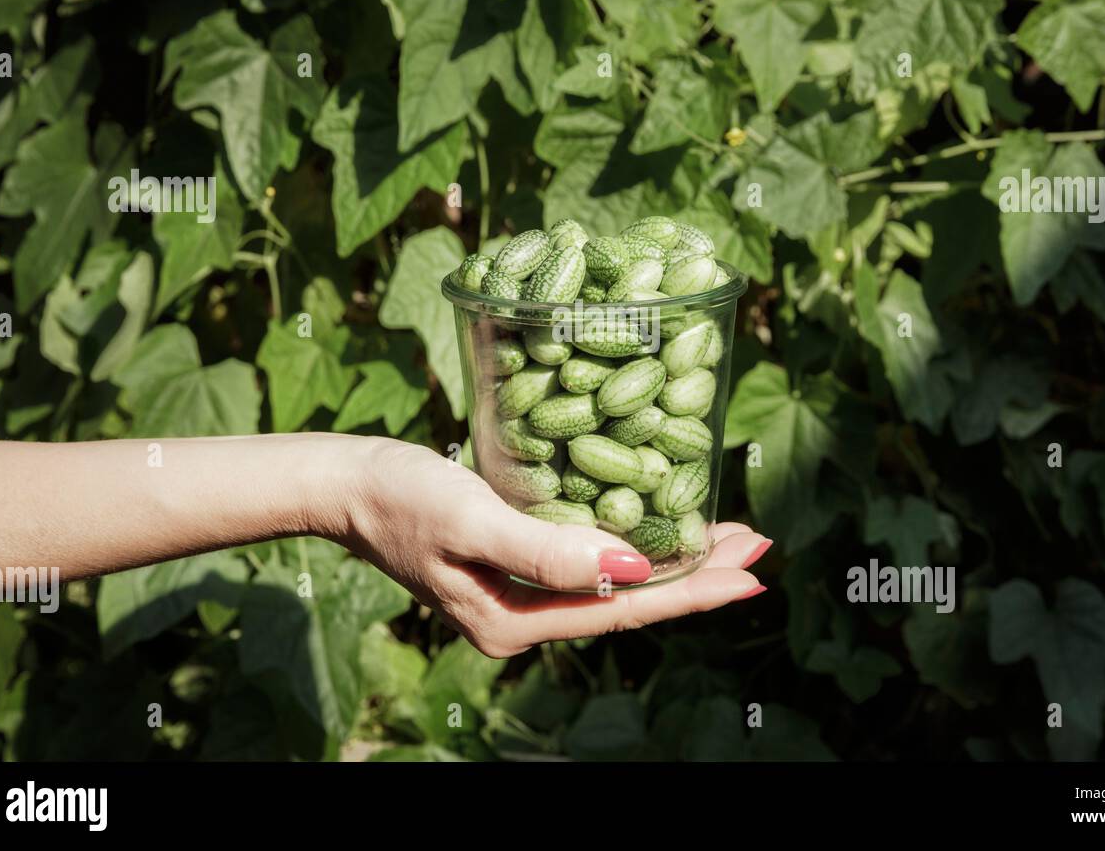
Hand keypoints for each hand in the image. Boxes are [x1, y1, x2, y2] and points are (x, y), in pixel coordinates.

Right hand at [339, 439, 770, 657]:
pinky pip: (590, 562)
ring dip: (672, 559)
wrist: (345, 484)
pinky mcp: (514, 563)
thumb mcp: (473, 519)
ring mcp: (519, 594)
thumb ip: (549, 551)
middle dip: (698, 575)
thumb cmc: (401, 496)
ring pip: (614, 582)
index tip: (751, 571)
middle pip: (629, 601)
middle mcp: (523, 618)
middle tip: (759, 546)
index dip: (693, 591)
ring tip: (728, 536)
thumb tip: (633, 573)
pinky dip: (633, 543)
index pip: (625, 611)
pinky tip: (656, 524)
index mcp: (516, 621)